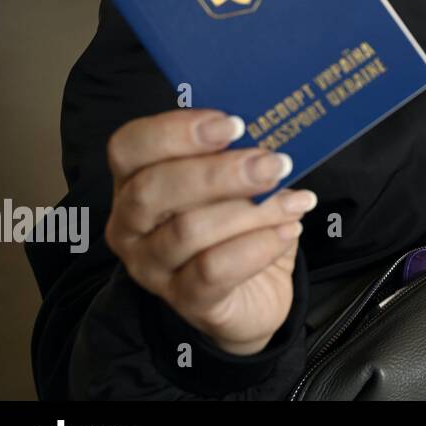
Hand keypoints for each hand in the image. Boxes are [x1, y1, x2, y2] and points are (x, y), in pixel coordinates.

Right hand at [104, 108, 316, 355]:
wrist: (256, 291)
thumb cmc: (240, 223)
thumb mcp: (237, 182)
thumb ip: (241, 154)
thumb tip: (273, 130)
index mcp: (136, 179)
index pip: (130, 147)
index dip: (175, 131)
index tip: (232, 124)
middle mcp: (131, 224)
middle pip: (152, 189)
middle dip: (218, 172)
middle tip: (275, 163)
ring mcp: (152, 267)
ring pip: (188, 230)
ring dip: (252, 210)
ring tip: (295, 201)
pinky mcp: (185, 301)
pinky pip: (213, 270)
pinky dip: (258, 245)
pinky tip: (290, 230)